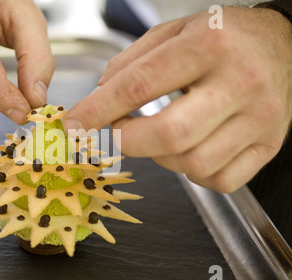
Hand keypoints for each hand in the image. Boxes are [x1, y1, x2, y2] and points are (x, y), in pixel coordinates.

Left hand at [64, 7, 291, 192]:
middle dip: (128, 141)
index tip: (75, 124)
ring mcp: (259, 118)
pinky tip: (189, 149)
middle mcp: (239, 83)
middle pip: (169, 134)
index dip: (98, 110)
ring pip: (192, 163)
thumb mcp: (173, 31)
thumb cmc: (223, 37)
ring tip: (160, 135)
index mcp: (209, 45)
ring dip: (160, 157)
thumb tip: (97, 100)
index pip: (140, 85)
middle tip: (119, 131)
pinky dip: (192, 172)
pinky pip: (219, 180)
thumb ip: (130, 63)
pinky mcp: (268, 145)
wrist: (281, 45)